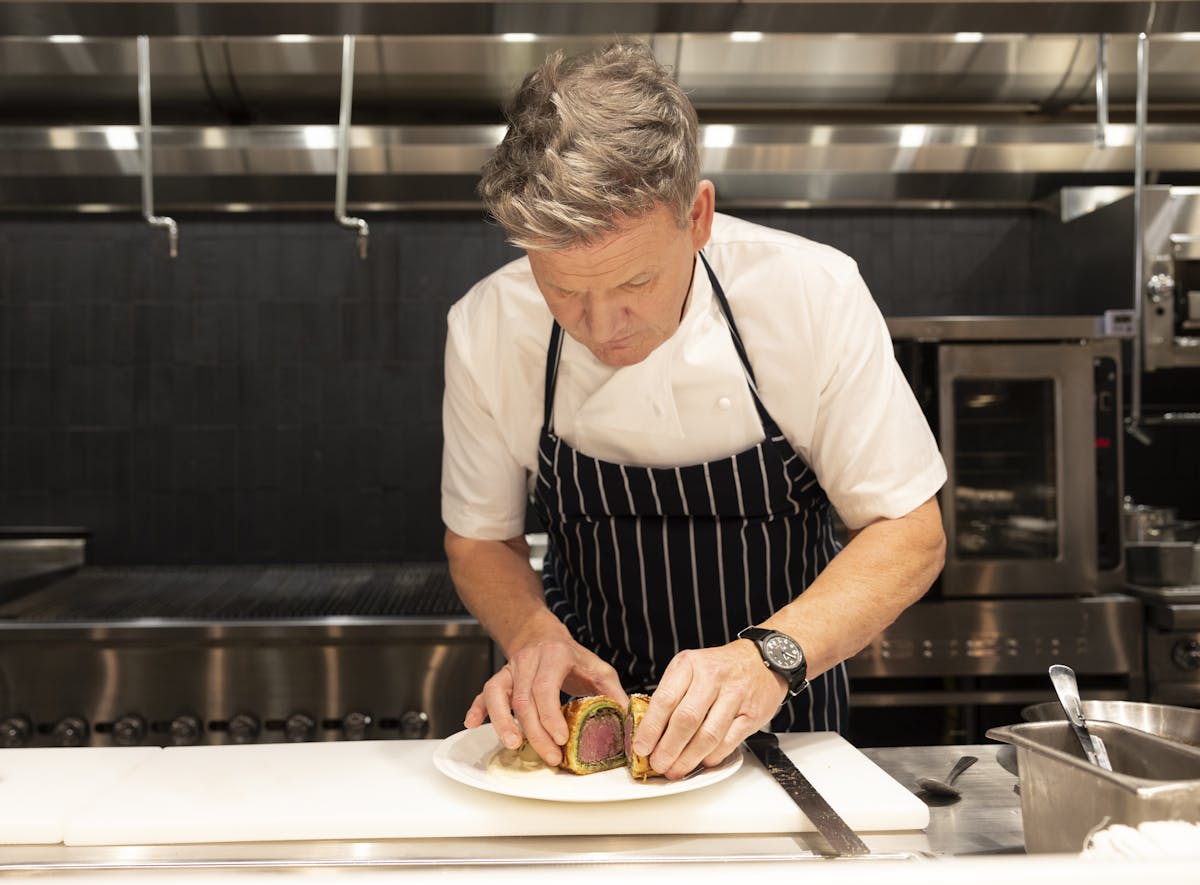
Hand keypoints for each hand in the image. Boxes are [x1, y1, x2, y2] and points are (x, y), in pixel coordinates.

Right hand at [464, 635, 628, 766]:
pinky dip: (477, 709)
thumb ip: (612, 692)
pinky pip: (483, 693)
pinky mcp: (498, 679)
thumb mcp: (597, 667)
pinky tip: (472, 724)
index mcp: (555, 656)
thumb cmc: (571, 656)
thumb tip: (626, 721)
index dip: (550, 715)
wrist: (541, 634)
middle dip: (535, 731)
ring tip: (512, 745)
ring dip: (502, 721)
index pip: (546, 687)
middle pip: (524, 698)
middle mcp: (528, 662)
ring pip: (497, 693)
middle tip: (549, 756)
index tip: (560, 738)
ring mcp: (509, 670)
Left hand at [630, 639, 786, 778]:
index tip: (641, 747)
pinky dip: (712, 757)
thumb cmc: (720, 668)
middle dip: (668, 748)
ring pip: (708, 735)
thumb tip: (649, 732)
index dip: (650, 728)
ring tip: (676, 770)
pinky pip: (728, 742)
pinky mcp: (751, 714)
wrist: (761, 660)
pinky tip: (701, 762)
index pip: (665, 699)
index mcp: (689, 665)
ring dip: (688, 759)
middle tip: (658, 764)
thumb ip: (671, 695)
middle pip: (686, 720)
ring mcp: (734, 695)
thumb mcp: (690, 668)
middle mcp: (711, 678)